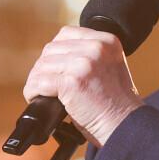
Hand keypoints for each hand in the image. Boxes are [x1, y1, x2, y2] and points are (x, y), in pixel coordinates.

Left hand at [23, 26, 142, 145]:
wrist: (125, 125)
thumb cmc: (116, 104)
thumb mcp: (110, 67)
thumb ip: (90, 56)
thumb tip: (57, 58)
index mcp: (107, 41)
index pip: (67, 34)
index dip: (54, 51)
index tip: (52, 65)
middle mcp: (96, 47)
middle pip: (51, 49)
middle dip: (43, 67)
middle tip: (42, 84)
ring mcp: (84, 63)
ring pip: (43, 65)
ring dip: (36, 80)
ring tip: (39, 93)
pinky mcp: (72, 81)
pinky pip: (40, 82)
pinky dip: (33, 92)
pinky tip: (36, 99)